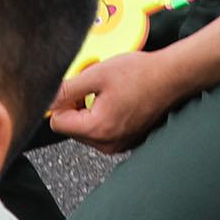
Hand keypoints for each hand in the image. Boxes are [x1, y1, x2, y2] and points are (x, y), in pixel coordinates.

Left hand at [47, 45, 189, 151]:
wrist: (172, 77)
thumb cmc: (141, 74)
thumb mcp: (97, 74)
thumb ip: (67, 88)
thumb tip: (46, 98)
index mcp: (97, 128)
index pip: (57, 122)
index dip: (62, 101)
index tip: (75, 87)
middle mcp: (107, 144)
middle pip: (71, 128)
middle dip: (75, 106)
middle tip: (93, 86)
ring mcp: (118, 145)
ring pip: (85, 130)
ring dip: (89, 110)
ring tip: (107, 92)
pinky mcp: (126, 142)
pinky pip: (102, 132)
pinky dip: (103, 116)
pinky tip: (117, 100)